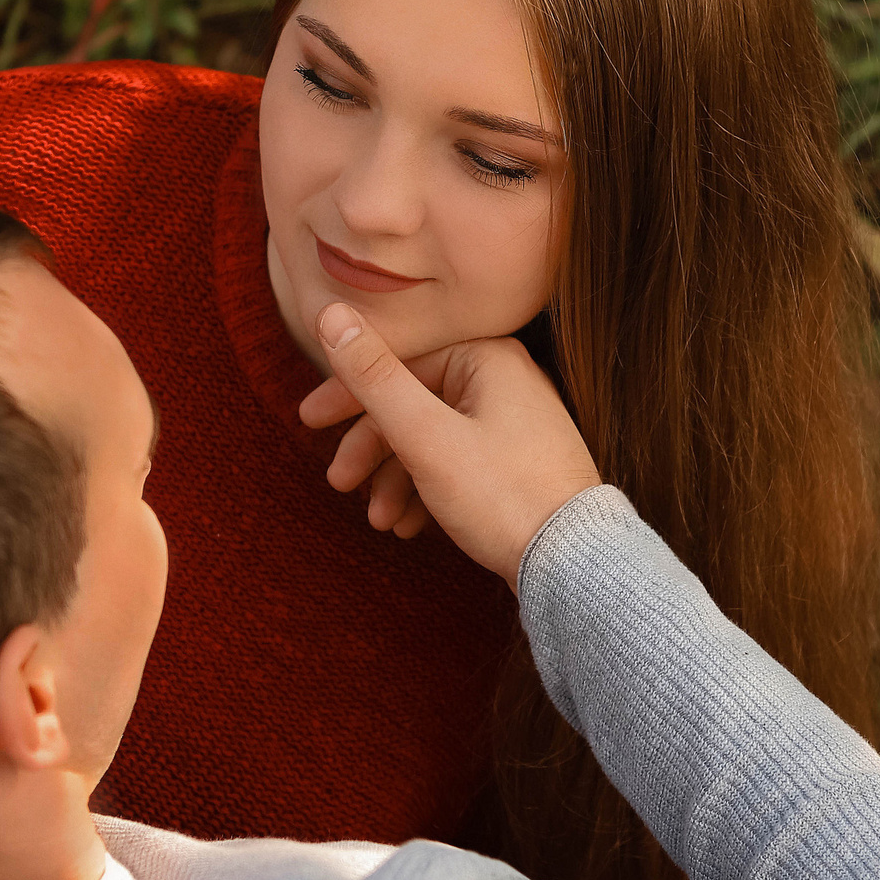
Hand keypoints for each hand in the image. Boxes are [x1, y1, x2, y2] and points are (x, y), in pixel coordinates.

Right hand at [296, 302, 600, 584]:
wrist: (572, 565)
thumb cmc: (502, 495)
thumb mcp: (425, 436)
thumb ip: (374, 377)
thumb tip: (331, 314)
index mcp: (488, 359)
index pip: (399, 366)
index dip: (347, 395)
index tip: (307, 422)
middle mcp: (505, 383)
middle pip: (414, 405)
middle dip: (372, 449)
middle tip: (340, 483)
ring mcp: (515, 426)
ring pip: (432, 441)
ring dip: (396, 479)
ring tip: (381, 520)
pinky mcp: (517, 465)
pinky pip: (458, 467)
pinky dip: (427, 492)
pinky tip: (411, 526)